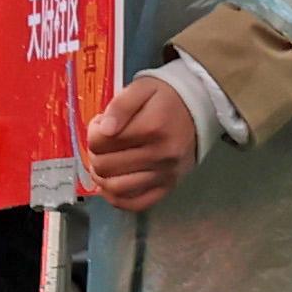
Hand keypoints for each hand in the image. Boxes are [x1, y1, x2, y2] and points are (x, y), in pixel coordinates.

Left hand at [80, 70, 199, 211]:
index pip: (101, 142)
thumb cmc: (165, 98)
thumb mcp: (141, 88)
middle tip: (101, 143)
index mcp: (151, 128)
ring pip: (117, 188)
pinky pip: (137, 204)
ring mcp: (166, 175)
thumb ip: (120, 105)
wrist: (198, 110)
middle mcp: (160, 155)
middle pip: (105, 166)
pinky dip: (117, 199)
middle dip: (94, 153)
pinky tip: (111, 185)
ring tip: (104, 162)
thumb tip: (104, 130)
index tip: (101, 124)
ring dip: (101, 177)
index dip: (93, 132)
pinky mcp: (169, 187)